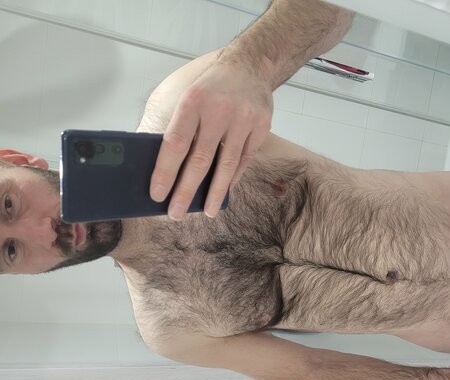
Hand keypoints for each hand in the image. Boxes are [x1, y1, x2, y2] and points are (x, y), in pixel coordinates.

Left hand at [150, 59, 272, 219]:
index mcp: (193, 101)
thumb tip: (167, 167)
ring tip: (207, 212)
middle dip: (186, 191)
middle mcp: (219, 111)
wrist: (250, 65)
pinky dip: (233, 178)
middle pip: (200, 160)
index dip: (165, 172)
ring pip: (227, 165)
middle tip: (176, 213)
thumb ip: (181, 126)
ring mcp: (243, 120)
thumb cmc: (213, 86)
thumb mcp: (190, 96)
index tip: (157, 194)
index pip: (175, 143)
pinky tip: (224, 190)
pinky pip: (245, 160)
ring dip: (215, 193)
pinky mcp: (261, 127)